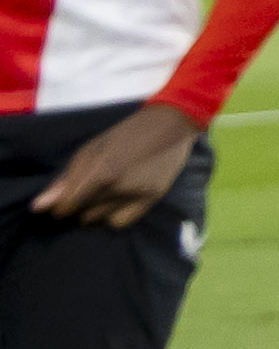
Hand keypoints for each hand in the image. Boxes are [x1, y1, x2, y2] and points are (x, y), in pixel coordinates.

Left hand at [24, 97, 200, 226]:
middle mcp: (116, 187)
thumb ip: (65, 180)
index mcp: (98, 171)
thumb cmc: (123, 135)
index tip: (65, 198)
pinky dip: (113, 216)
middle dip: (80, 205)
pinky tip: (118, 202)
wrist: (170, 126)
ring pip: (100, 219)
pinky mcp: (152, 199)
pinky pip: (121, 222)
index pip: (66, 207)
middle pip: (82, 214)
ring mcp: (136, 194)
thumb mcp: (89, 150)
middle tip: (90, 189)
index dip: (61, 205)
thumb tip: (39, 207)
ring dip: (96, 210)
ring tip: (105, 193)